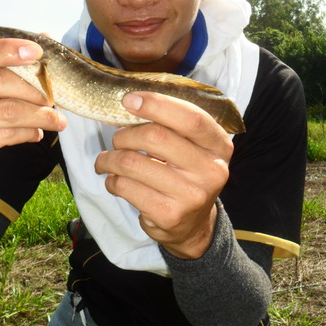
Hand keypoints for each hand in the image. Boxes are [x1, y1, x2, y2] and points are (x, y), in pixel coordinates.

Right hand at [0, 38, 66, 213]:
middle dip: (31, 87)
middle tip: (53, 94)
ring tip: (56, 118)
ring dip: (38, 114)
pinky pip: (4, 136)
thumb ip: (9, 64)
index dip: (6, 50)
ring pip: (4, 111)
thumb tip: (47, 37)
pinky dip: (28, 133)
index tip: (36, 52)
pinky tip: (37, 133)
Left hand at [94, 91, 233, 258]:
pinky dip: (111, 180)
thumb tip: (131, 102)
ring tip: (106, 160)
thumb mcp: (193, 148)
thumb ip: (172, 125)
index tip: (129, 100)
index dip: (157, 104)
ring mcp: (191, 195)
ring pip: (133, 162)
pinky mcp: (168, 214)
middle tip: (117, 138)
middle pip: (155, 137)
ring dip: (110, 158)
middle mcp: (210, 170)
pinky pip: (126, 187)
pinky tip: (115, 180)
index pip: (190, 118)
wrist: (193, 225)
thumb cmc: (186, 174)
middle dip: (125, 134)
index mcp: (219, 145)